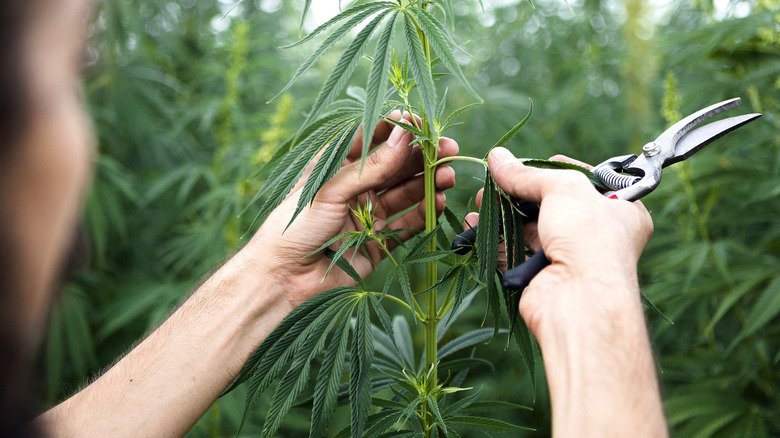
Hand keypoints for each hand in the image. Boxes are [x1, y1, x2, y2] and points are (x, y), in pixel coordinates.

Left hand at [243, 111, 456, 306]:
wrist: (282, 278)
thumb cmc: (294, 225)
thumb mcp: (331, 189)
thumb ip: (371, 166)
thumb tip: (405, 135)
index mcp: (337, 166)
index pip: (372, 138)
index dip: (398, 129)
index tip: (423, 123)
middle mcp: (355, 187)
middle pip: (396, 165)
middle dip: (423, 157)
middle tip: (450, 149)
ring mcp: (368, 214)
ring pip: (405, 193)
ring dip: (428, 183)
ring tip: (448, 176)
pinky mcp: (378, 242)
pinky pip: (407, 224)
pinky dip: (424, 213)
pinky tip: (438, 201)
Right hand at [465, 147, 652, 334]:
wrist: (579, 301)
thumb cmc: (588, 238)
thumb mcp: (564, 189)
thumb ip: (528, 173)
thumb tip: (498, 158)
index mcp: (621, 208)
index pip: (584, 178)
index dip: (553, 168)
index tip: (527, 164)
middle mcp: (598, 232)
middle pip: (551, 202)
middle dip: (518, 191)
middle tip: (491, 183)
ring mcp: (570, 256)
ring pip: (529, 226)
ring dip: (501, 213)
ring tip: (478, 201)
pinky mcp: (543, 275)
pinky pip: (515, 251)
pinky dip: (493, 238)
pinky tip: (473, 226)